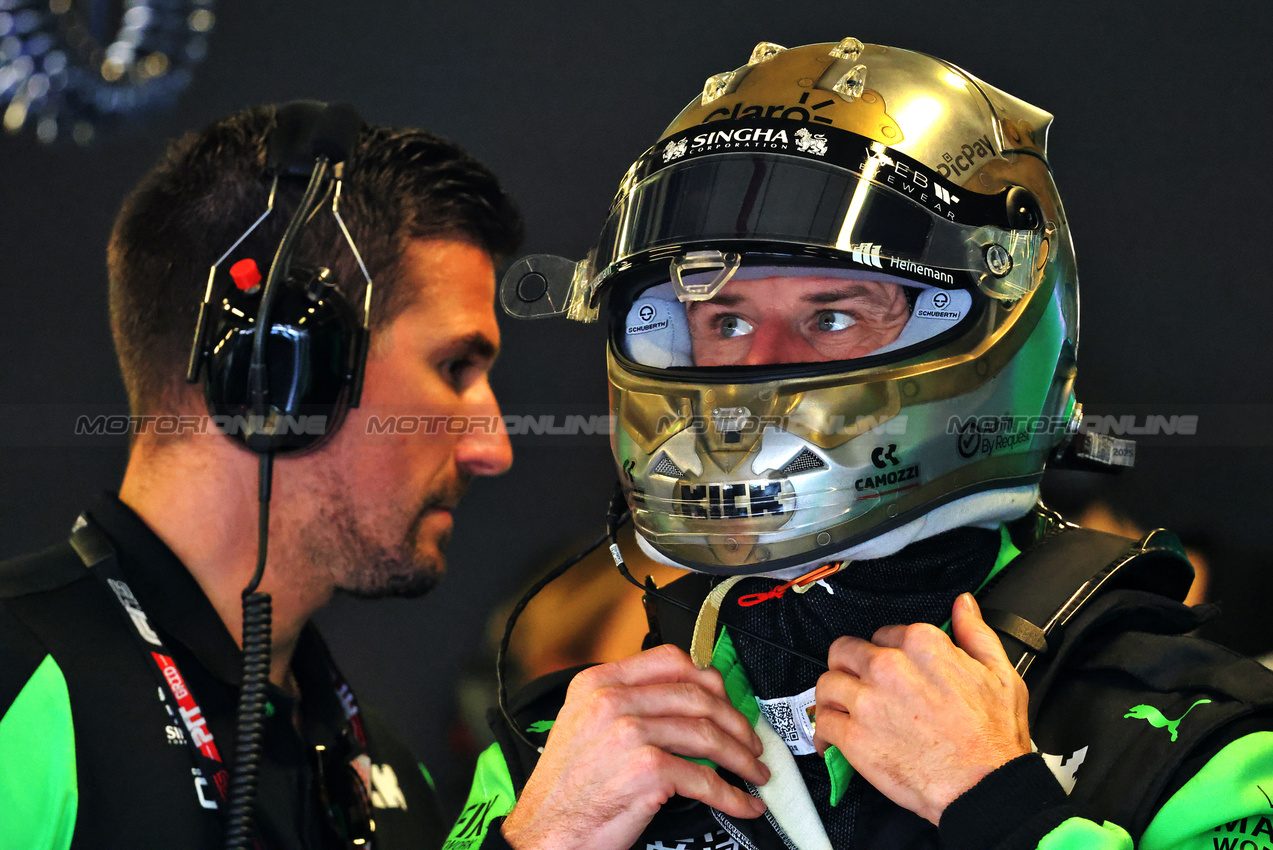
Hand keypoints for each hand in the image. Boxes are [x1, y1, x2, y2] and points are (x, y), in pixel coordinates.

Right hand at [501, 644, 768, 849]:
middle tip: (749, 741)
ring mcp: (629, 734)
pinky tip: (741, 802)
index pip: (669, 660)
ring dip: (740, 757)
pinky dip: (732, 795)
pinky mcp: (645, 771)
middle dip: (735, 721)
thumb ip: (624, 704)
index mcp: (597, 683)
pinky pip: (704, 779)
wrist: (543, 836)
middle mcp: (611, 702)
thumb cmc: (563, 790)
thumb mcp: (582, 727)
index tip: (726, 700)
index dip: (708, 680)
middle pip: (697, 696)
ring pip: (707, 735)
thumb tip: (680, 701)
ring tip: (753, 772)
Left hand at [813, 592, 1029, 823]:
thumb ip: (975, 633)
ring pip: (827, 683)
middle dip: (849, 667)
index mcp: (922, 645)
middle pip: (844, 652)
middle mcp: (888, 666)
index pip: (882, 634)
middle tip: (859, 685)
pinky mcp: (854, 737)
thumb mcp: (1000, 673)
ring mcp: (867, 701)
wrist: (986, 787)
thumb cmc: (994, 738)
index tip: (889, 670)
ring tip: (843, 710)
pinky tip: (833, 740)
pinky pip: (821, 723)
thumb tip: (963, 606)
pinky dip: (824, 733)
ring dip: (833, 697)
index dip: (885, 652)